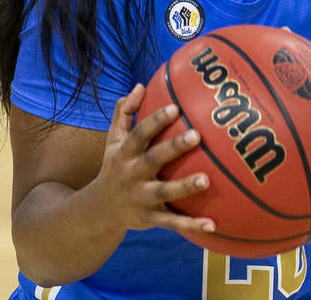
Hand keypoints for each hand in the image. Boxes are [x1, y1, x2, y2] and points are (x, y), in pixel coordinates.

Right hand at [91, 84, 215, 236]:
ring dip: (184, 187)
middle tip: (197, 135)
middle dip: (174, 148)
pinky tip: (213, 224)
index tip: (175, 107)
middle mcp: (132, 174)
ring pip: (164, 192)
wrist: (98, 211)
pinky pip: (171, 222)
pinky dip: (191, 225)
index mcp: (125, 154)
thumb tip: (140, 85)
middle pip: (153, 159)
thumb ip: (124, 113)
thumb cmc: (115, 166)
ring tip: (207, 180)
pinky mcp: (149, 219)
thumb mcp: (113, 141)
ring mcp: (140, 198)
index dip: (155, 120)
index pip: (140, 134)